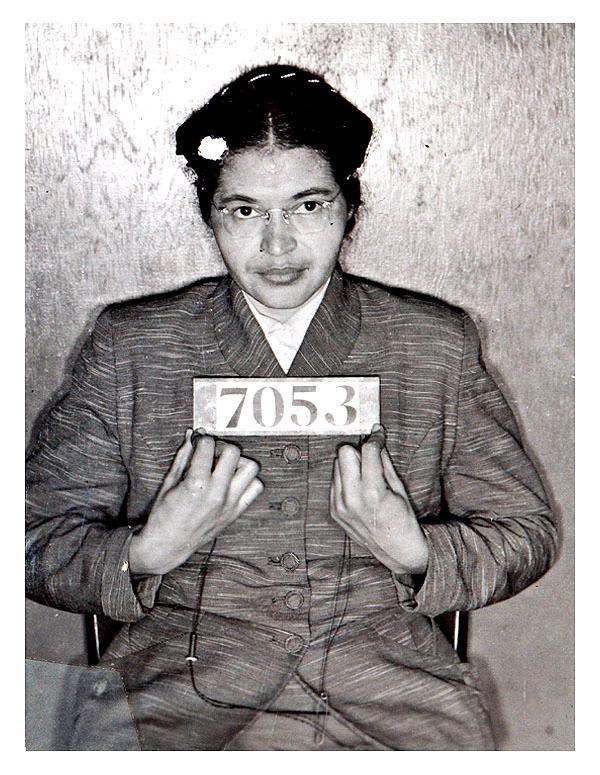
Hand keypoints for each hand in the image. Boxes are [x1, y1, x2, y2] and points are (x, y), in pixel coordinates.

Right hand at [129, 429, 263, 574]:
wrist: (168, 546)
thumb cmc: (163, 515)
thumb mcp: (169, 482)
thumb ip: (183, 456)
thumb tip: (191, 435)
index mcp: (196, 484)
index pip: (208, 445)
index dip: (202, 439)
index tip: (197, 442)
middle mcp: (217, 493)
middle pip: (233, 452)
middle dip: (221, 446)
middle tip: (212, 452)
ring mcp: (229, 503)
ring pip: (251, 468)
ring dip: (239, 462)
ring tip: (224, 466)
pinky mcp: (236, 512)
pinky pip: (255, 488)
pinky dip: (248, 480)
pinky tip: (232, 481)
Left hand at [330, 424, 428, 574]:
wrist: (395, 549)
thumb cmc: (402, 518)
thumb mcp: (399, 488)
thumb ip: (384, 461)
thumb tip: (377, 438)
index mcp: (372, 492)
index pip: (367, 451)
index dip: (375, 439)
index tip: (379, 435)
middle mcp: (351, 499)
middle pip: (344, 453)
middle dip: (358, 451)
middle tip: (371, 457)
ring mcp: (340, 506)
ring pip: (337, 465)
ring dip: (351, 464)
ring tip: (366, 476)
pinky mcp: (334, 510)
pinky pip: (334, 482)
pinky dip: (346, 479)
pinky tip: (359, 488)